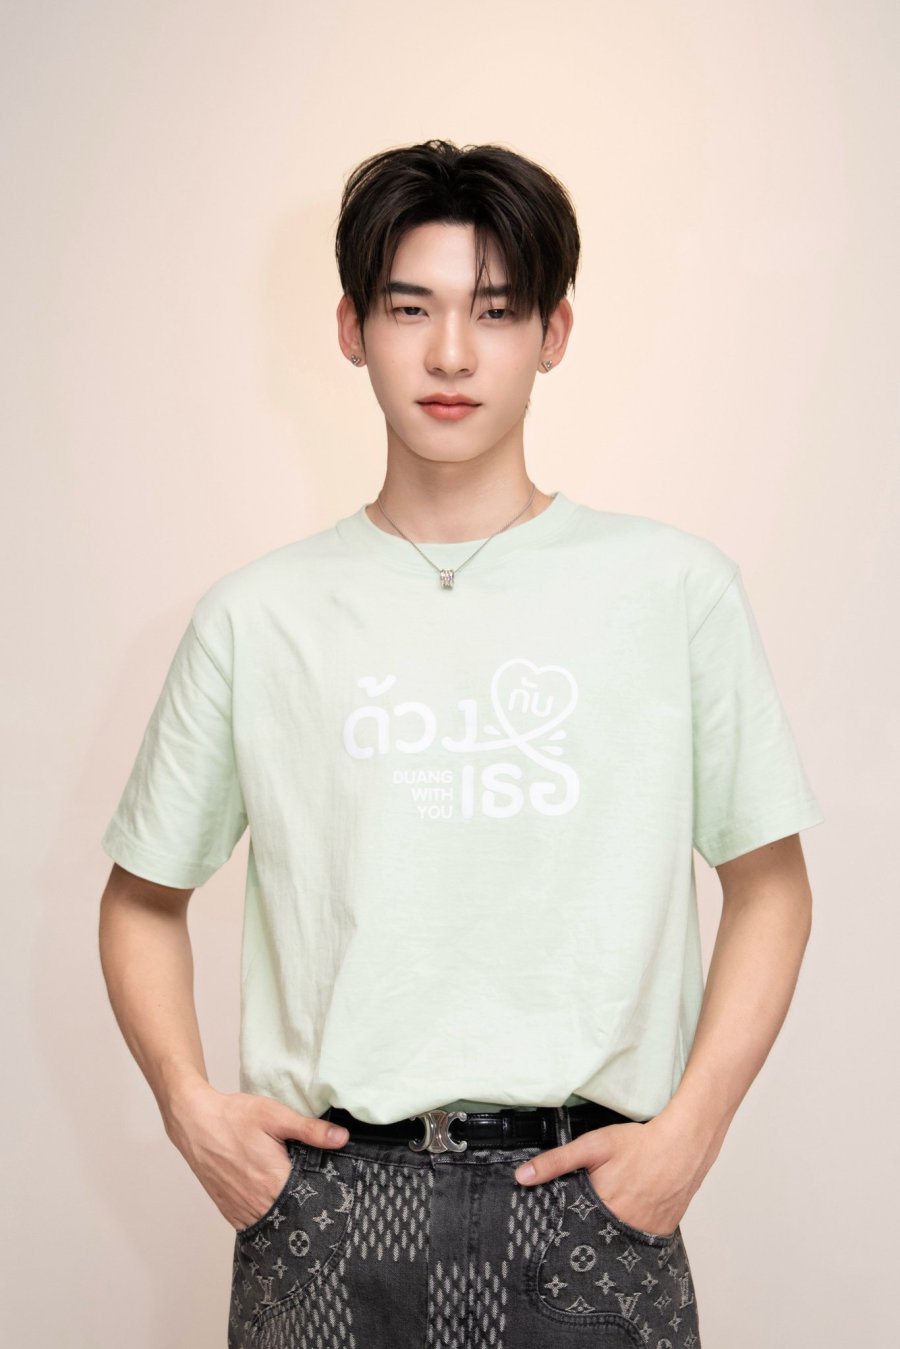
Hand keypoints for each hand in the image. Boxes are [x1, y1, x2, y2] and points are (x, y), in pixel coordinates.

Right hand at [163, 1081, 350, 1229]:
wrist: (196, 1122)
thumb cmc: (235, 1117)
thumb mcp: (276, 1116)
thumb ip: (310, 1130)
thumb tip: (342, 1138)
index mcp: (274, 1181)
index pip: (310, 1201)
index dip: (324, 1196)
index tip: (335, 1190)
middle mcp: (258, 1203)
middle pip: (293, 1215)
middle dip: (306, 1207)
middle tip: (317, 1193)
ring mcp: (241, 1211)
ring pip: (274, 1225)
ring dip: (286, 1215)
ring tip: (298, 1200)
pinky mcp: (229, 1212)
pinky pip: (254, 1225)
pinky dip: (267, 1218)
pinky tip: (275, 1204)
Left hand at [513, 1115, 707, 1236]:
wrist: (683, 1144)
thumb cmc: (637, 1143)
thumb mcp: (591, 1146)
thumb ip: (556, 1162)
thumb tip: (522, 1177)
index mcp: (601, 1209)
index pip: (573, 1229)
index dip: (566, 1225)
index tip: (559, 1224)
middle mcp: (623, 1227)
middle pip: (596, 1236)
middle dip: (588, 1229)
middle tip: (586, 1215)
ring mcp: (645, 1233)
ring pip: (619, 1239)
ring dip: (610, 1231)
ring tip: (610, 1212)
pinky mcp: (663, 1232)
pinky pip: (641, 1238)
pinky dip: (633, 1229)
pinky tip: (632, 1211)